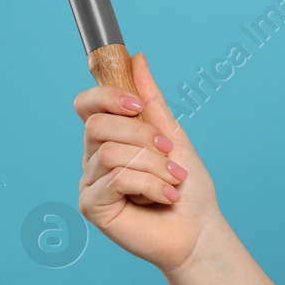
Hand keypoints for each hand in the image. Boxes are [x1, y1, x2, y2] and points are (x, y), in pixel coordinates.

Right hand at [74, 51, 223, 273]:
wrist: (198, 227)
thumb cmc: (187, 185)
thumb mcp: (173, 135)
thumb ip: (151, 100)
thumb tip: (137, 57)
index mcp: (110, 136)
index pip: (86, 104)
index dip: (106, 96)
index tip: (138, 106)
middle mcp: (93, 156)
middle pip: (98, 126)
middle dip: (144, 137)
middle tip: (169, 155)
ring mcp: (90, 181)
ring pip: (112, 153)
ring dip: (154, 167)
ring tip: (172, 183)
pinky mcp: (92, 206)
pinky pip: (116, 180)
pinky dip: (150, 186)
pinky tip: (164, 199)